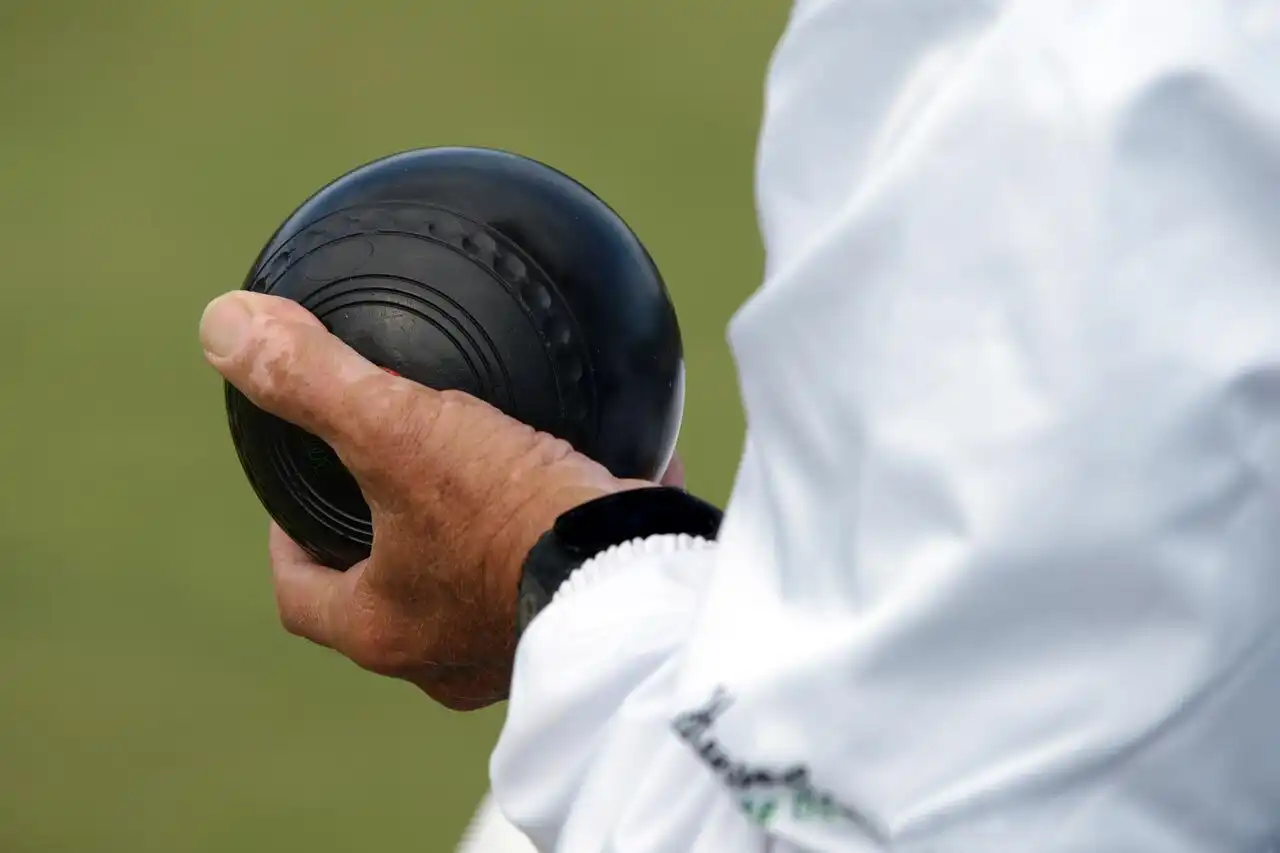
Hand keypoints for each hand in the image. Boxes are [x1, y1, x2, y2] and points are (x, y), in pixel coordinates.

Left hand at [200, 291, 659, 709]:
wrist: (635, 575)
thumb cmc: (508, 519)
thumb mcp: (400, 433)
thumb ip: (314, 381)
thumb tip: (221, 324)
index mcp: (383, 627)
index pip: (301, 598)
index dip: (286, 549)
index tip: (296, 506)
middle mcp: (444, 657)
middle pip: (388, 606)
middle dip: (381, 554)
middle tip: (388, 490)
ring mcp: (516, 650)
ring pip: (473, 599)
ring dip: (468, 552)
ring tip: (485, 482)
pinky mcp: (583, 625)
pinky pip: (556, 576)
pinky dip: (559, 535)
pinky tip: (594, 472)